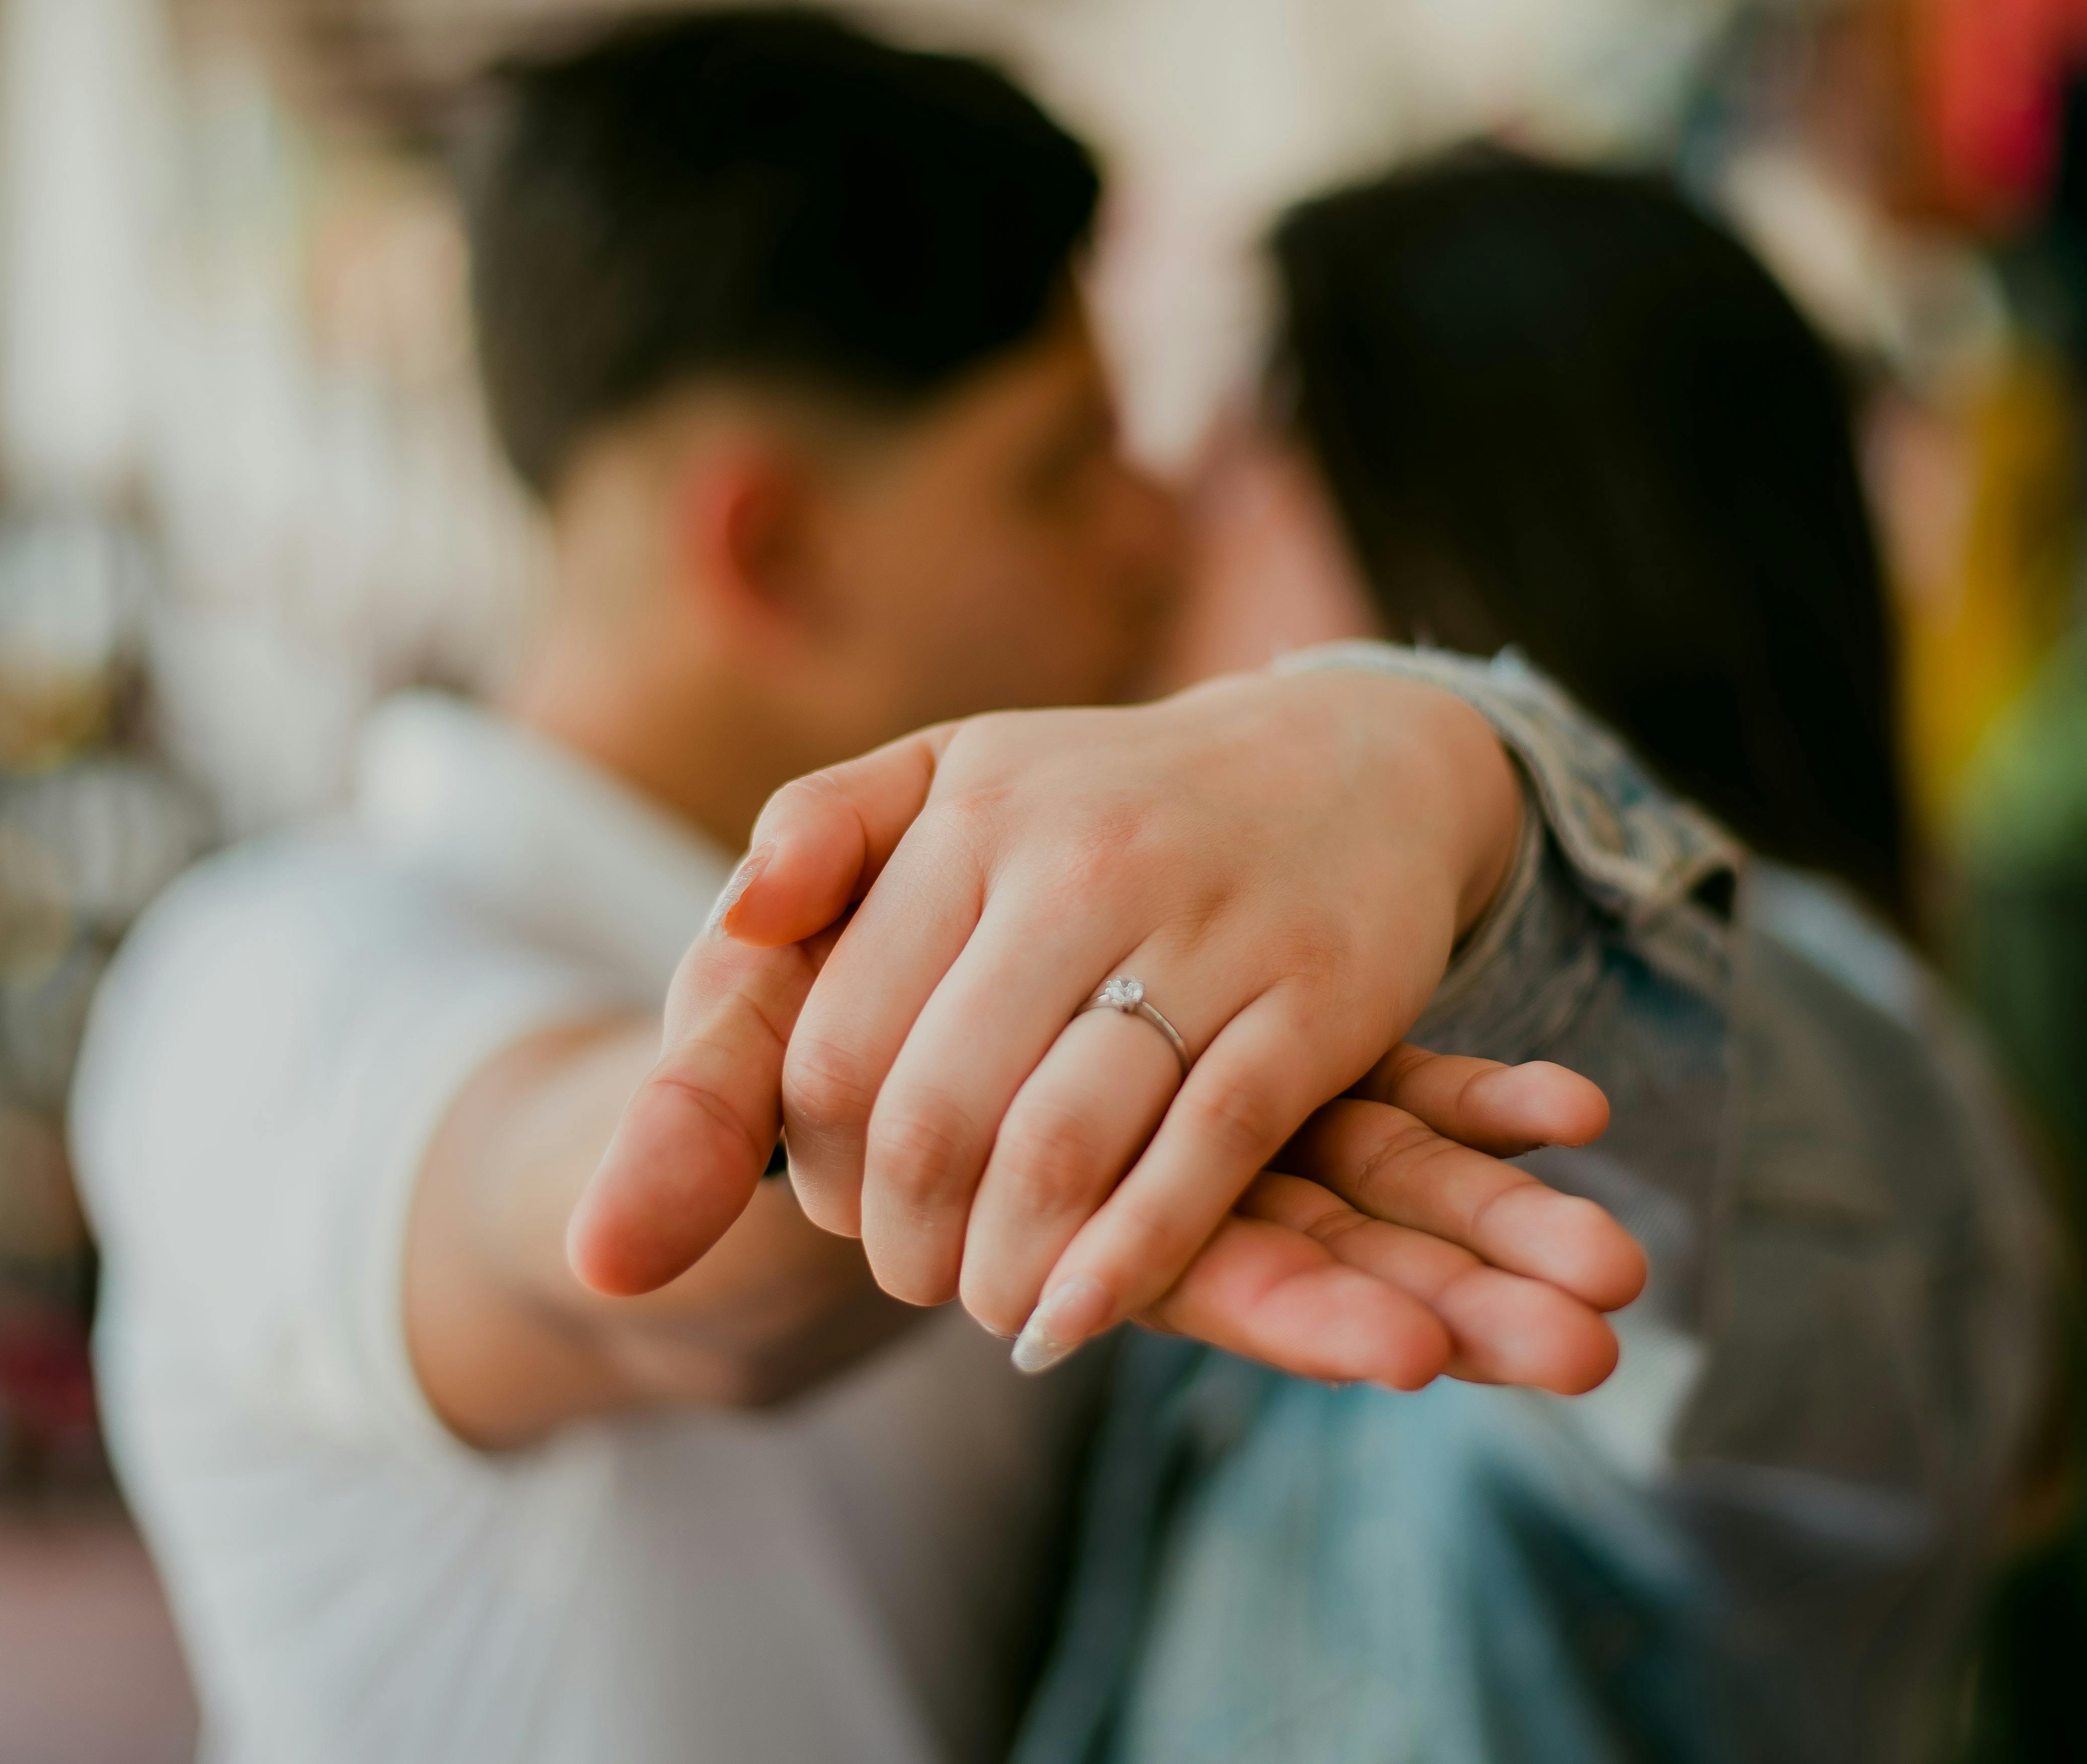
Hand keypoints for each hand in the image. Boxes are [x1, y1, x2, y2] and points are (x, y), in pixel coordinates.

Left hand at [568, 669, 1645, 1389]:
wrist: (1352, 765)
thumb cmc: (1113, 800)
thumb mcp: (953, 775)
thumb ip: (816, 836)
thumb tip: (734, 928)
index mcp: (972, 812)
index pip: (832, 1048)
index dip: (814, 1166)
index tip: (842, 1203)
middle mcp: (1082, 862)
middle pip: (931, 1117)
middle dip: (901, 1237)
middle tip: (916, 1271)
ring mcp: (1206, 932)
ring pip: (1056, 1151)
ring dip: (1000, 1268)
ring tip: (991, 1297)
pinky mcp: (1313, 1004)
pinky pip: (1197, 1160)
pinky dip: (1121, 1266)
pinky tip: (1071, 1320)